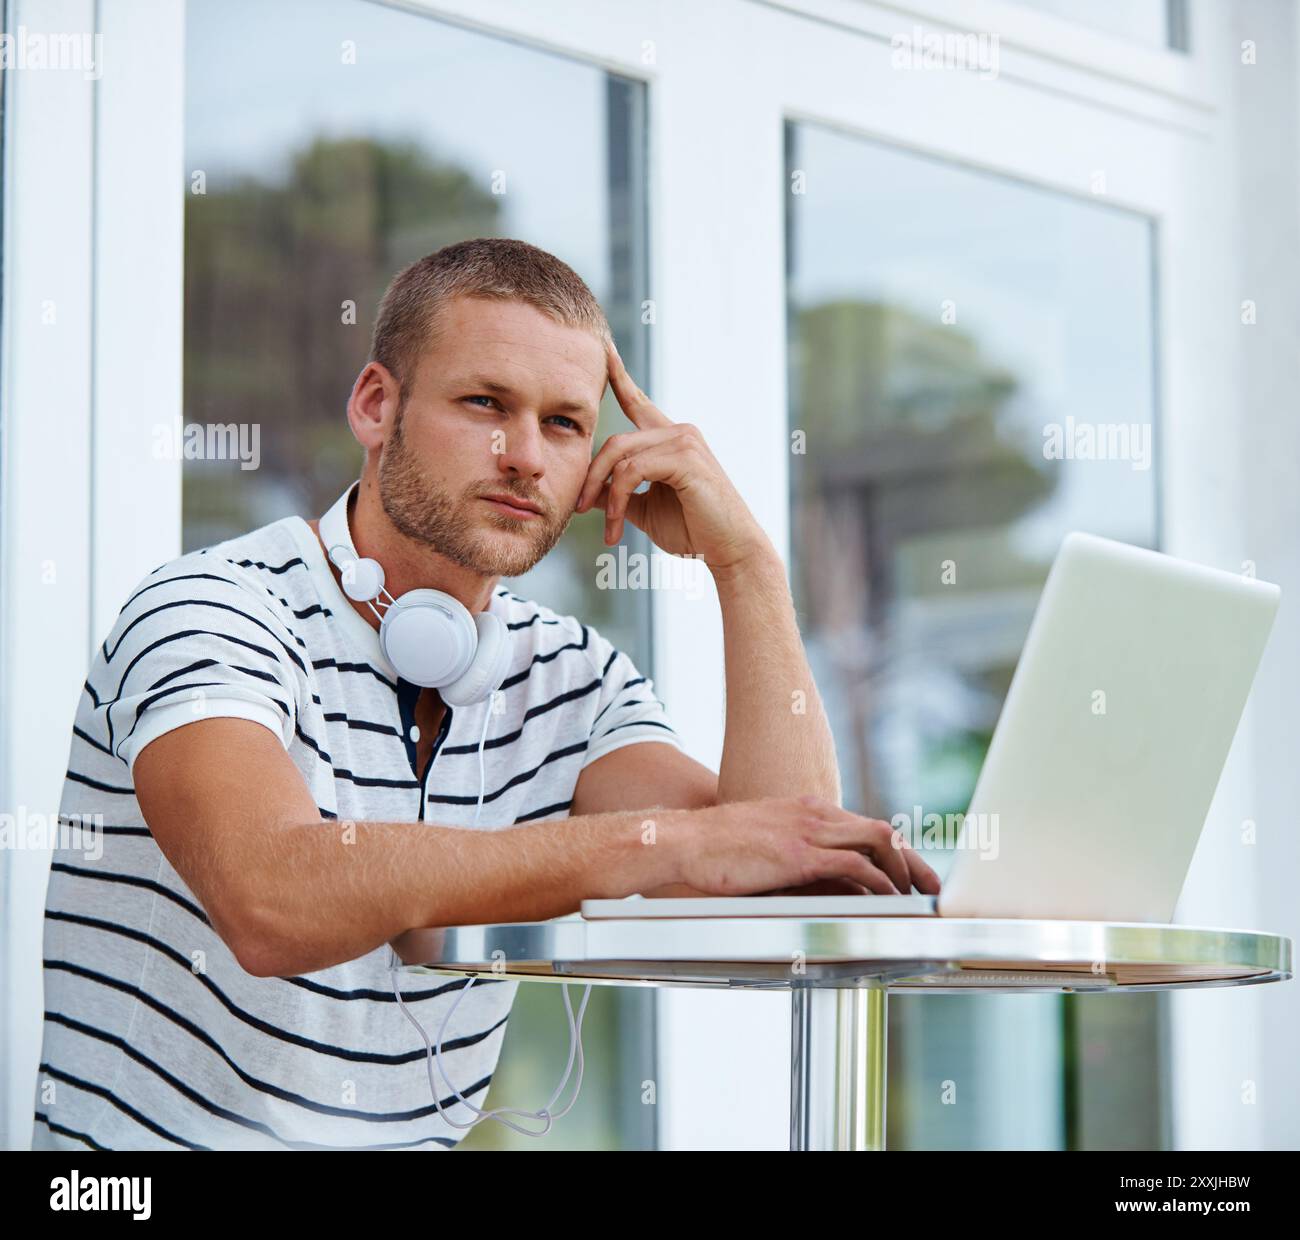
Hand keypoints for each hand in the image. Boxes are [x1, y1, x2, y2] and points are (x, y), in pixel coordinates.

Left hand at [574, 341, 772, 572]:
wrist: (729, 550)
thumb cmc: (693, 530)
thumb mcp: (645, 508)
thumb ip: (619, 492)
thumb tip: (589, 490)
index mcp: (670, 440)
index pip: (638, 402)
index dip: (618, 377)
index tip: (603, 350)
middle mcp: (679, 431)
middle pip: (615, 441)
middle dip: (591, 476)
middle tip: (578, 508)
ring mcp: (684, 441)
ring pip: (620, 455)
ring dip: (603, 492)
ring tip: (605, 526)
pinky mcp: (685, 457)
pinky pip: (633, 470)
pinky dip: (617, 498)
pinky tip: (615, 523)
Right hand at [669, 795, 941, 897]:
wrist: (683, 841)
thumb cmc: (715, 848)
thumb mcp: (763, 844)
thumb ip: (795, 856)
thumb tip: (821, 883)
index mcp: (806, 809)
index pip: (864, 825)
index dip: (895, 849)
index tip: (912, 870)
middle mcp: (814, 814)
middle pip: (882, 830)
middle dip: (912, 859)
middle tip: (931, 885)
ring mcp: (808, 831)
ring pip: (877, 841)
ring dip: (904, 869)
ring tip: (917, 895)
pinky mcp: (798, 854)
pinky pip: (853, 865)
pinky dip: (878, 880)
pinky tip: (888, 897)